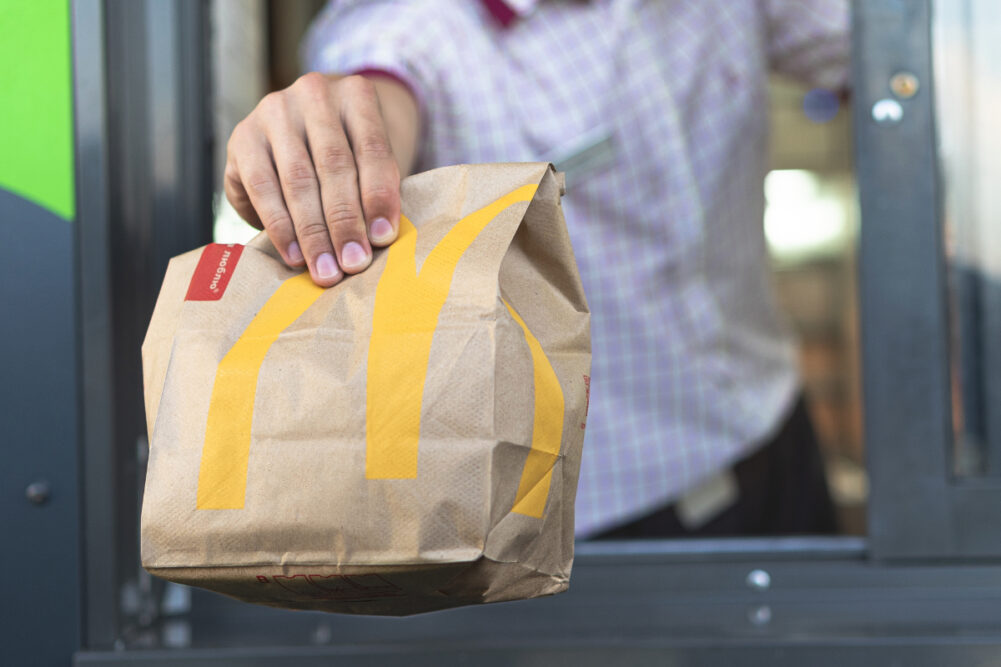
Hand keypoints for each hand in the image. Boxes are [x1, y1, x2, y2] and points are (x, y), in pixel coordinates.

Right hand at [224, 72, 417, 286]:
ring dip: (312, 232)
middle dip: (345, 222)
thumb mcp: (369, 161)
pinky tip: (294, 256)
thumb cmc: (350, 154)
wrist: (304, 130)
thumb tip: (378, 240)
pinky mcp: (244, 137)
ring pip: (297, 180)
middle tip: (353, 264)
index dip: (378, 196)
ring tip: (325, 270)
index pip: (372, 149)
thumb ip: (376, 190)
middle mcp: (314, 94)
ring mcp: (274, 112)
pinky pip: (262, 188)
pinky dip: (280, 227)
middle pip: (334, 166)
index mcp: (357, 95)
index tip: (383, 238)